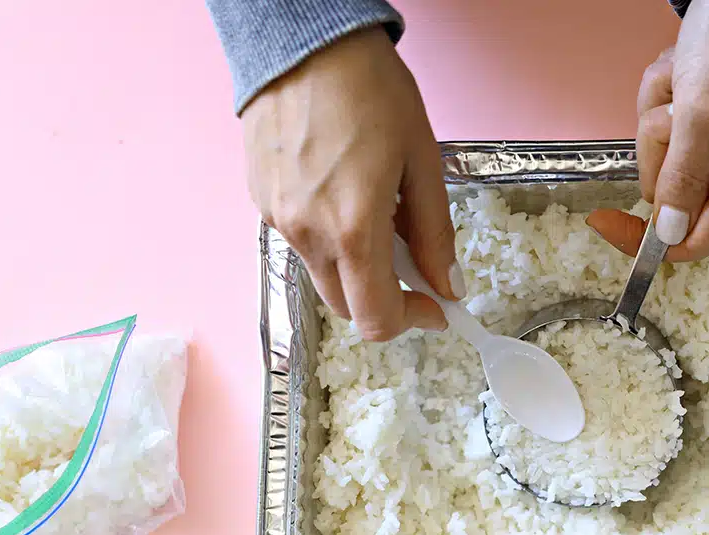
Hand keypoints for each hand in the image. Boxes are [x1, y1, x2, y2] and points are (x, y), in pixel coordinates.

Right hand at [241, 27, 458, 340]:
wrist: (302, 41)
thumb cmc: (368, 88)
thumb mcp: (421, 159)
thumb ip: (435, 233)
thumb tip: (448, 284)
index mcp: (353, 229)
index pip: (377, 319)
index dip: (412, 320)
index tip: (434, 303)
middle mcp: (308, 235)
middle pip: (347, 306)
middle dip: (383, 297)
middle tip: (410, 259)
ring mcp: (277, 220)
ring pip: (322, 275)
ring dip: (354, 266)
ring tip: (374, 211)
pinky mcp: (260, 202)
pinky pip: (299, 241)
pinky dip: (326, 237)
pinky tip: (341, 191)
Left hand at [588, 0, 708, 260]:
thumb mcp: (703, 113)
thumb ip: (684, 176)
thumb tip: (669, 235)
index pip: (694, 240)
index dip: (647, 239)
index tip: (604, 219)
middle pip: (668, 190)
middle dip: (657, 147)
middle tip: (675, 108)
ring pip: (661, 151)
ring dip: (658, 111)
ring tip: (682, 77)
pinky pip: (666, 120)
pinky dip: (663, 92)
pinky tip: (682, 68)